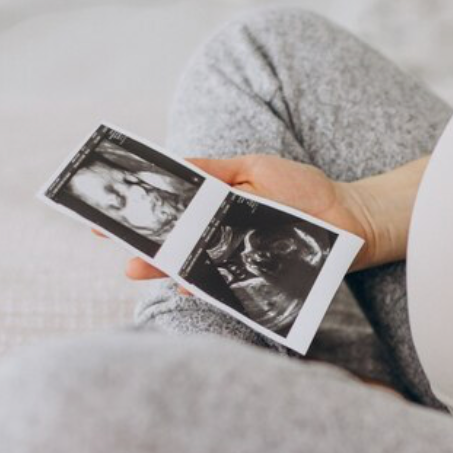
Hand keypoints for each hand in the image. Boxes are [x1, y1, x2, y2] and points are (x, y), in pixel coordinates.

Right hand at [119, 155, 372, 286]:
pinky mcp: (257, 279)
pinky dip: (208, 287)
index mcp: (215, 204)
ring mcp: (237, 259)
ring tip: (140, 268)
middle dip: (143, 245)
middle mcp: (221, 234)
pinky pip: (226, 287)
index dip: (137, 213)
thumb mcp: (254, 167)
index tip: (103, 217)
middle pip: (175, 242)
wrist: (349, 218)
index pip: (169, 209)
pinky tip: (189, 286)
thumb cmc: (304, 190)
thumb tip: (175, 165)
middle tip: (116, 247)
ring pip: (195, 267)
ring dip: (167, 269)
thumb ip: (214, 170)